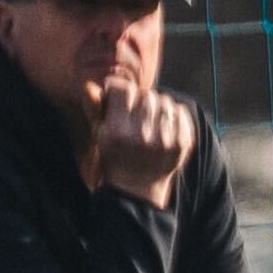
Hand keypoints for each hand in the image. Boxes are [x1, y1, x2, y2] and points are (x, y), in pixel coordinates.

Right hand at [86, 78, 199, 203]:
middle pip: (147, 95)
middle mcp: (142, 136)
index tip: (118, 97)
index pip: (124, 90)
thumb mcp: (98, 133)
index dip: (119, 90)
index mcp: (118, 132)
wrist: (137, 186)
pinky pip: (181, 111)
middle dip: (140, 101)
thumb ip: (94, 108)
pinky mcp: (182, 143)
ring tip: (149, 121)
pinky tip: (163, 127)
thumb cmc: (115, 154)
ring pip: (165, 101)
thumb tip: (90, 86)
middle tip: (135, 114)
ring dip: (157, 106)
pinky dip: (173, 114)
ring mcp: (165, 140)